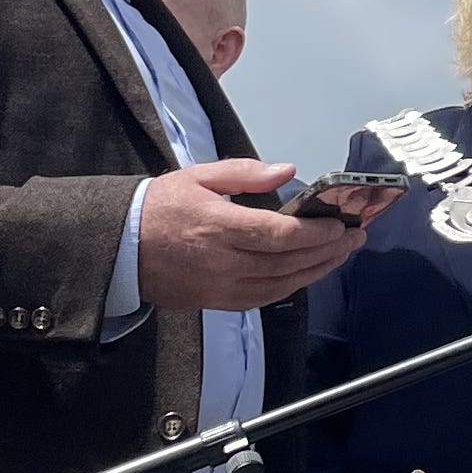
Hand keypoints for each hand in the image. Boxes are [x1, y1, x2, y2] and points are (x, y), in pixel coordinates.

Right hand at [136, 159, 363, 310]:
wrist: (116, 247)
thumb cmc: (161, 206)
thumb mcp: (199, 176)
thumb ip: (245, 173)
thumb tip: (287, 171)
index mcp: (218, 226)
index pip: (279, 234)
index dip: (316, 232)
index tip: (342, 224)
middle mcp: (221, 262)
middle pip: (287, 261)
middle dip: (328, 250)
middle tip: (356, 238)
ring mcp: (218, 287)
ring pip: (280, 284)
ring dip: (317, 270)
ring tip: (341, 254)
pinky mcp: (214, 302)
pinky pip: (262, 299)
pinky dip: (291, 287)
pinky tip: (309, 273)